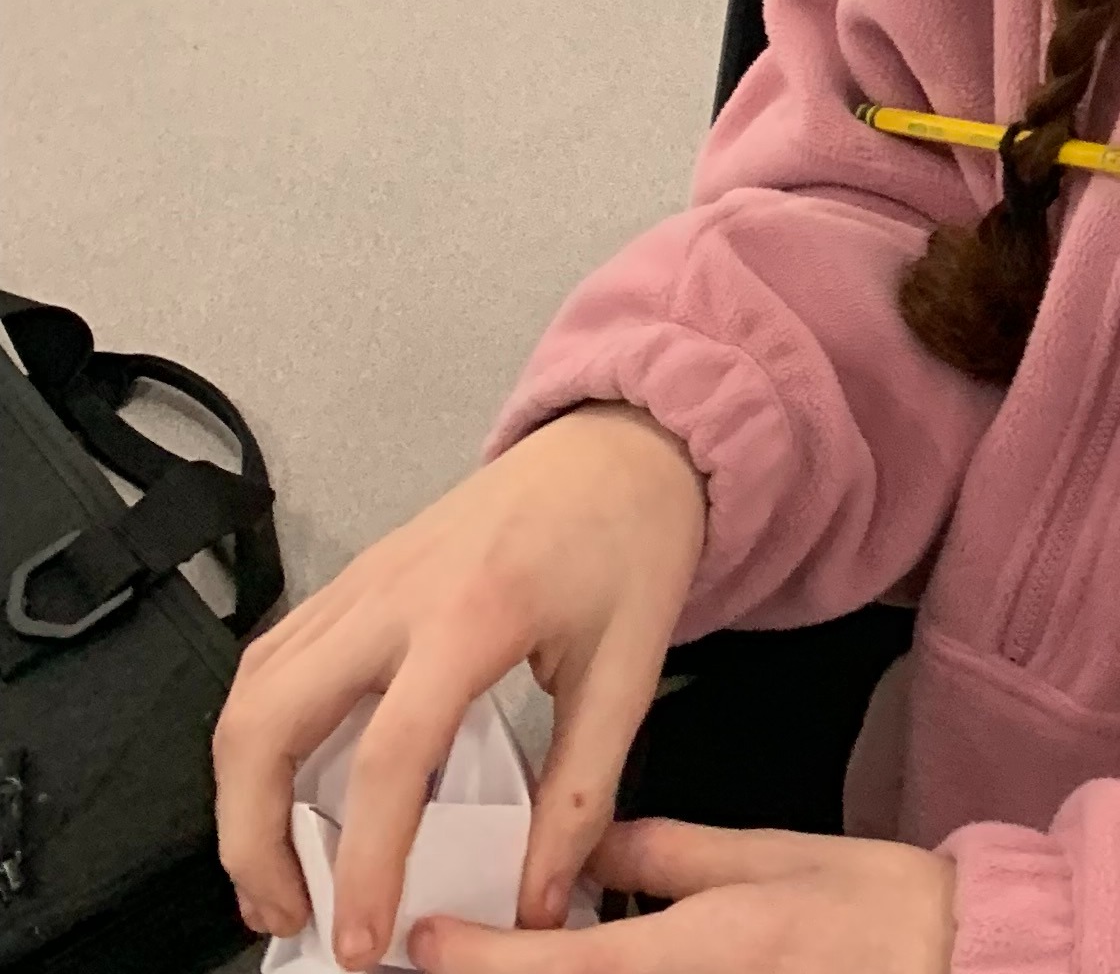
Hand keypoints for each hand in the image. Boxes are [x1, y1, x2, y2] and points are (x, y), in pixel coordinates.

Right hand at [215, 408, 706, 970]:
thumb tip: (540, 898)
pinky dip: (257, 734)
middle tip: (289, 915)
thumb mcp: (632, 666)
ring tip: (279, 871)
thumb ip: (583, 789)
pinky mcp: (356, 577)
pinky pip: (273, 659)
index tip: (359, 941)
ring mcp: (364, 578)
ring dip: (240, 792)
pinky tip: (290, 785)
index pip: (387, 759)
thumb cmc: (633, 538)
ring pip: (250, 690)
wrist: (623, 441)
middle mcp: (396, 592)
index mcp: (473, 613)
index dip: (363, 865)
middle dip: (249, 839)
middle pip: (266, 721)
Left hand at [410, 824, 955, 972]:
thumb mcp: (764, 856)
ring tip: (515, 948)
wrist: (944, 958)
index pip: (553, 963)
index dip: (475, 959)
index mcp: (687, 951)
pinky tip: (588, 955)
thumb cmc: (868, 907)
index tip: (421, 943)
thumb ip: (667, 855)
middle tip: (444, 951)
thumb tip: (591, 847)